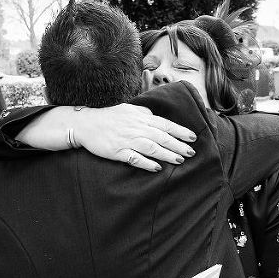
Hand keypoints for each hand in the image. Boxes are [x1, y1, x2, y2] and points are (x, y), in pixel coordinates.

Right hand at [74, 104, 196, 172]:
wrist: (86, 123)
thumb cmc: (108, 116)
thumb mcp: (128, 109)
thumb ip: (143, 113)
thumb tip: (155, 116)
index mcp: (140, 117)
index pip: (165, 124)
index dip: (180, 131)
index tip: (193, 138)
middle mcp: (136, 128)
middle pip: (162, 137)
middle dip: (178, 145)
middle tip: (191, 153)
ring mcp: (127, 140)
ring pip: (151, 147)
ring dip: (166, 154)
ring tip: (179, 161)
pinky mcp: (118, 151)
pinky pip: (135, 158)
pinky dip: (147, 163)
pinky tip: (157, 168)